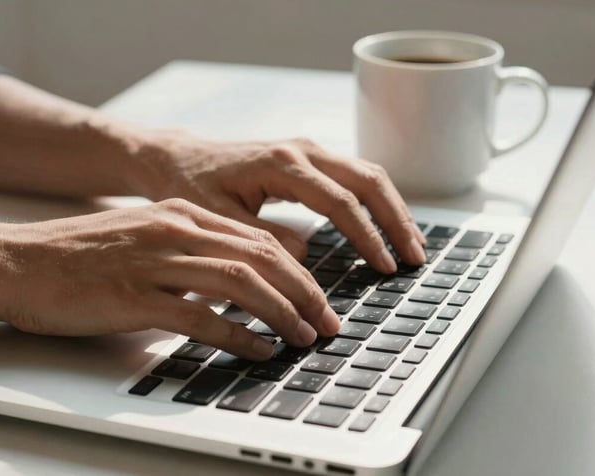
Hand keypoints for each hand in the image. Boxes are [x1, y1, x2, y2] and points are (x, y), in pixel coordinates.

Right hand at [0, 199, 340, 359]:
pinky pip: (200, 316)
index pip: (259, 239)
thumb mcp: (144, 240)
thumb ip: (189, 253)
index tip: (319, 298)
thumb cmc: (79, 258)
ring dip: (281, 312)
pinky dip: (237, 335)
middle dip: (304, 293)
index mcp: (180, 215)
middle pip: (261, 257)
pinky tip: (257, 350)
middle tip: (326, 323)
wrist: (16, 263)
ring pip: (241, 282)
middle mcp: (175, 232)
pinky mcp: (134, 297)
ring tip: (302, 338)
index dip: (299, 271)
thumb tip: (235, 283)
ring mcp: (155, 263)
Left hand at [130, 132, 425, 273]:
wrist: (179, 160)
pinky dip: (376, 202)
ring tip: (412, 246)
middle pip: (368, 179)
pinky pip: (354, 177)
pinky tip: (386, 227)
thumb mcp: (218, 219)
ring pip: (367, 175)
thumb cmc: (192, 188)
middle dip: (396, 219)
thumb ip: (261, 238)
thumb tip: (305, 257)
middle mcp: (302, 150)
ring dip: (393, 209)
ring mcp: (308, 150)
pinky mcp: (308, 159)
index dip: (367, 235)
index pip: (340, 201)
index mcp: (281, 163)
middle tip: (415, 258)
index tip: (386, 266)